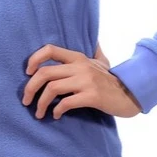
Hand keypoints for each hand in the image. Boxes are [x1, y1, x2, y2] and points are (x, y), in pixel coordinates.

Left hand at [22, 43, 141, 118]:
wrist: (130, 94)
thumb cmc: (111, 80)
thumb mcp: (102, 61)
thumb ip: (94, 51)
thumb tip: (94, 40)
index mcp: (78, 57)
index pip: (50, 49)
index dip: (34, 59)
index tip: (28, 73)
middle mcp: (80, 66)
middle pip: (45, 72)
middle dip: (30, 88)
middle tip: (26, 100)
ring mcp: (86, 81)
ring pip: (52, 88)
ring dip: (41, 103)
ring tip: (39, 113)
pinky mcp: (92, 96)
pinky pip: (66, 103)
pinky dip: (57, 110)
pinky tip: (56, 115)